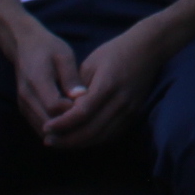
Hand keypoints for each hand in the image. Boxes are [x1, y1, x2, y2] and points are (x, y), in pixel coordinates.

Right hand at [6, 25, 84, 133]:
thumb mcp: (64, 55)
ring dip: (61, 131)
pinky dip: (54, 130)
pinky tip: (70, 124)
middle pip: (48, 123)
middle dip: (69, 125)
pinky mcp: (24, 110)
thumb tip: (81, 97)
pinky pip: (39, 127)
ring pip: (43, 129)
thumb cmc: (48, 48)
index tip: (88, 106)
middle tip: (89, 120)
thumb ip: (71, 77)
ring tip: (82, 124)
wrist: (24, 45)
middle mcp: (26, 97)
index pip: (54, 107)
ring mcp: (23, 105)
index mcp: (37, 81)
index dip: (72, 111)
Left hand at [45, 23, 169, 149]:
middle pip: (91, 131)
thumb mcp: (91, 63)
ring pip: (102, 137)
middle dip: (67, 140)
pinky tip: (80, 140)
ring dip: (79, 144)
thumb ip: (78, 88)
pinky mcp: (134, 115)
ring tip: (60, 143)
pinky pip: (112, 135)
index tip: (46, 128)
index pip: (82, 113)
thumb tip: (63, 112)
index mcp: (107, 85)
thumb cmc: (114, 52)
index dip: (63, 124)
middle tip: (49, 141)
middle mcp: (120, 101)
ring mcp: (130, 110)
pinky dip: (94, 141)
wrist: (147, 49)